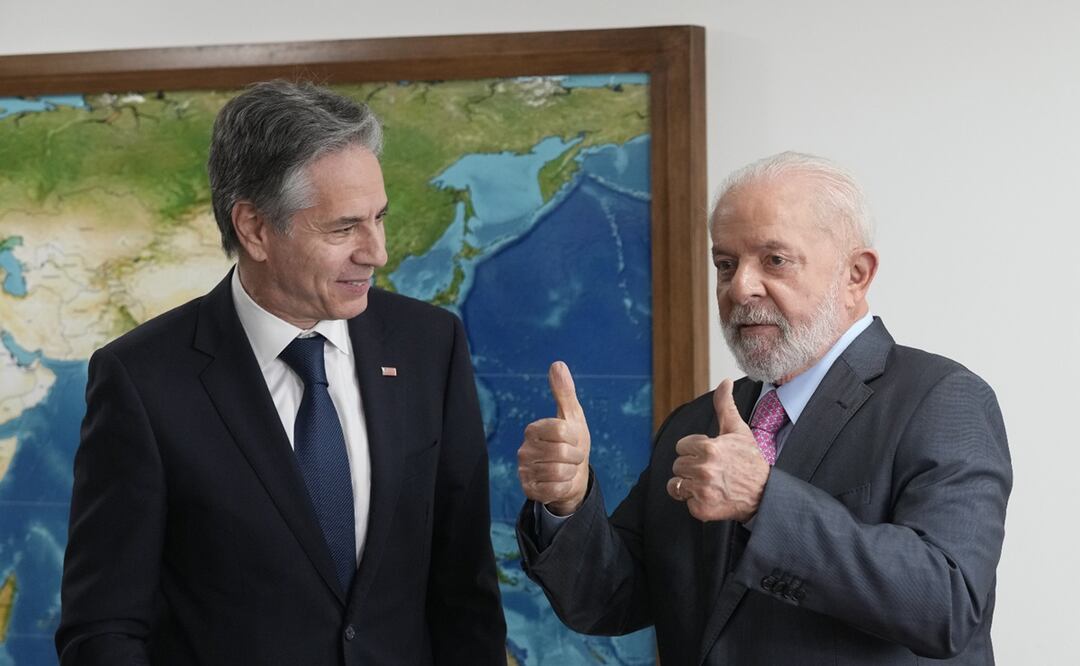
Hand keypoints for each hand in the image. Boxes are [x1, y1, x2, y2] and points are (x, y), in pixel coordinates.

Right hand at [517, 361, 591, 515]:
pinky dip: (563, 487)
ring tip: (566, 469)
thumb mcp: (573, 417)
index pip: (561, 431)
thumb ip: (564, 392)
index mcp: (534, 429)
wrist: (573, 475)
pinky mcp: (528, 489)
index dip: (576, 438)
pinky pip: (553, 490)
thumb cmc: (572, 443)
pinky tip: (559, 482)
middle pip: (562, 453)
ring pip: (558, 472)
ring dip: (570, 472)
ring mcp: (524, 470)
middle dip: (576, 457)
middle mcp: (524, 449)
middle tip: (572, 457)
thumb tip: (557, 364)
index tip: (574, 440)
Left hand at [666, 379, 769, 521]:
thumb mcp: (738, 430)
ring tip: (709, 484)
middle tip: (711, 471)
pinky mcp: (702, 509)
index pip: (681, 447)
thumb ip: (725, 405)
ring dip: (689, 485)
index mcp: (708, 448)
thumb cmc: (750, 461)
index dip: (694, 450)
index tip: (710, 455)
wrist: (765, 494)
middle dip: (691, 467)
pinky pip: (686, 503)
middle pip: (678, 465)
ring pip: (676, 485)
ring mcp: (702, 490)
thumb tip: (724, 381)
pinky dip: (696, 502)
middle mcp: (703, 469)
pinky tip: (712, 497)